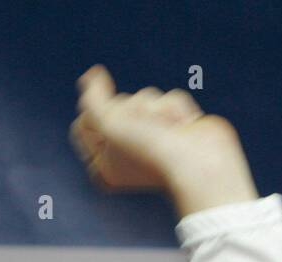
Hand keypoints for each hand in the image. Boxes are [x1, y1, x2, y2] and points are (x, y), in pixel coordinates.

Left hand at [69, 65, 248, 197]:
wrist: (198, 158)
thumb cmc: (149, 147)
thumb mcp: (109, 122)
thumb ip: (93, 98)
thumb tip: (90, 76)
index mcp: (102, 166)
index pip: (82, 125)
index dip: (97, 116)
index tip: (116, 128)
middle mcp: (124, 155)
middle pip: (115, 106)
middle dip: (132, 110)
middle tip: (146, 132)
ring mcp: (151, 141)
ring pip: (142, 99)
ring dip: (156, 108)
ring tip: (168, 129)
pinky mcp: (174, 129)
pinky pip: (167, 100)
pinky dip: (175, 108)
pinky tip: (183, 126)